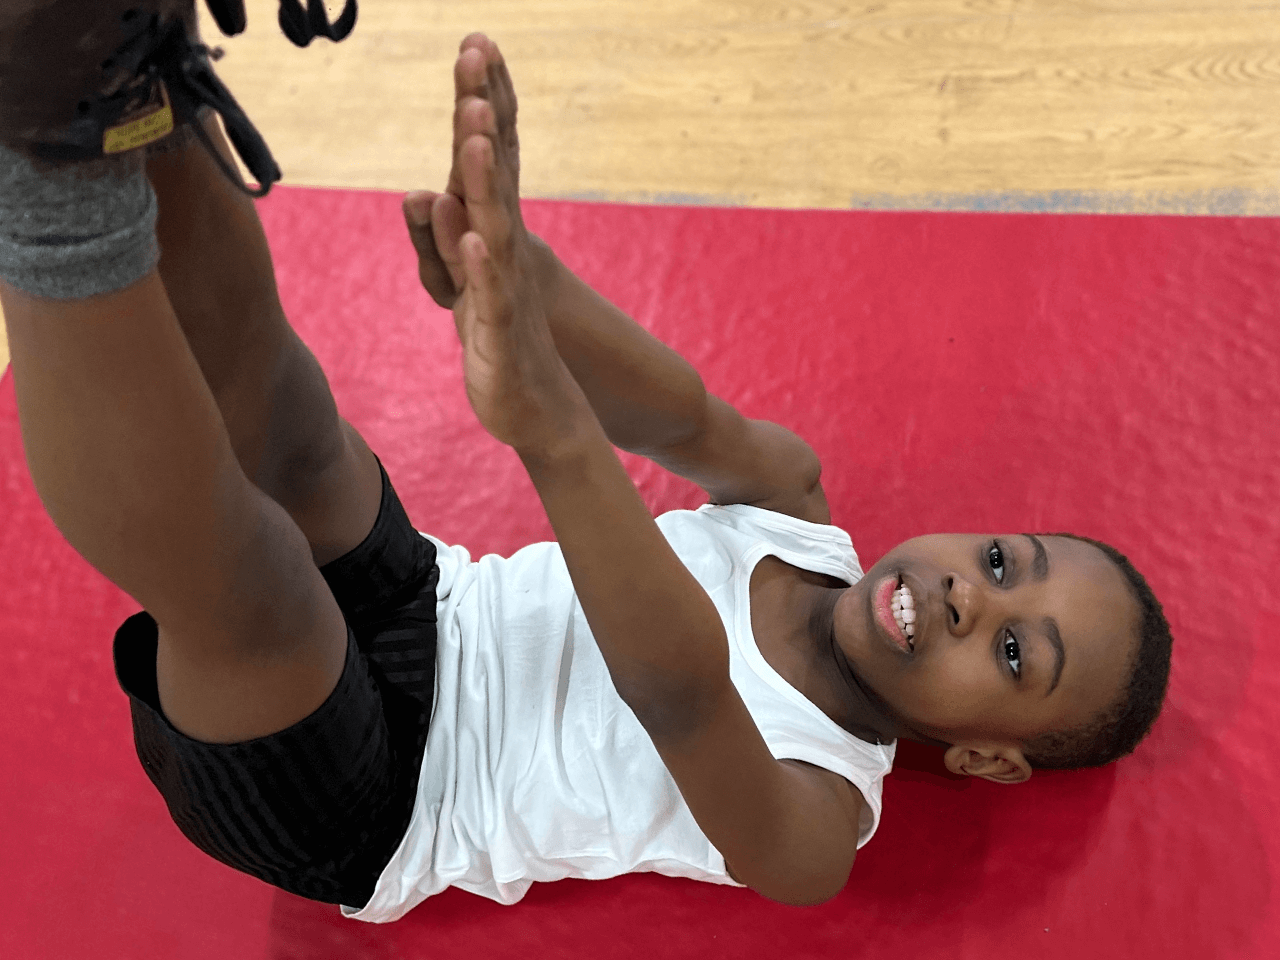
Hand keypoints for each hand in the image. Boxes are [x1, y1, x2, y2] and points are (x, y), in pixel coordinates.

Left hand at [409, 35, 590, 455]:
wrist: (538, 408)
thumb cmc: (497, 340)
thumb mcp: (461, 282)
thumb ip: (442, 237)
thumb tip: (424, 192)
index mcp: (494, 232)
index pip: (490, 156)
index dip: (485, 100)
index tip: (478, 42)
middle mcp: (505, 249)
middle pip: (494, 171)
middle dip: (484, 110)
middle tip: (478, 50)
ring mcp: (506, 288)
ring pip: (494, 226)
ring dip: (483, 178)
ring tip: (472, 128)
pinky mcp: (501, 335)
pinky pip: (491, 297)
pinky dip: (481, 268)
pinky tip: (472, 239)